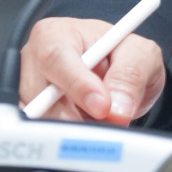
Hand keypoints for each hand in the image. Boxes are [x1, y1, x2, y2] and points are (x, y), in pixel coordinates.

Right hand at [21, 16, 165, 125]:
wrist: (117, 71)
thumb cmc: (121, 53)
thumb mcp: (140, 54)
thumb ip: (131, 74)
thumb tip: (117, 107)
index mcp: (58, 34)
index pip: (56, 59)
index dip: (78, 85)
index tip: (103, 106)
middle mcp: (35, 60)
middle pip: (43, 98)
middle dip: (78, 116)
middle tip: (109, 121)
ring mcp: (31, 90)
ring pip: (44, 120)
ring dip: (77, 126)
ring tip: (102, 117)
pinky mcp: (33, 115)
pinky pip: (45, 134)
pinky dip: (69, 137)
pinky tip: (88, 124)